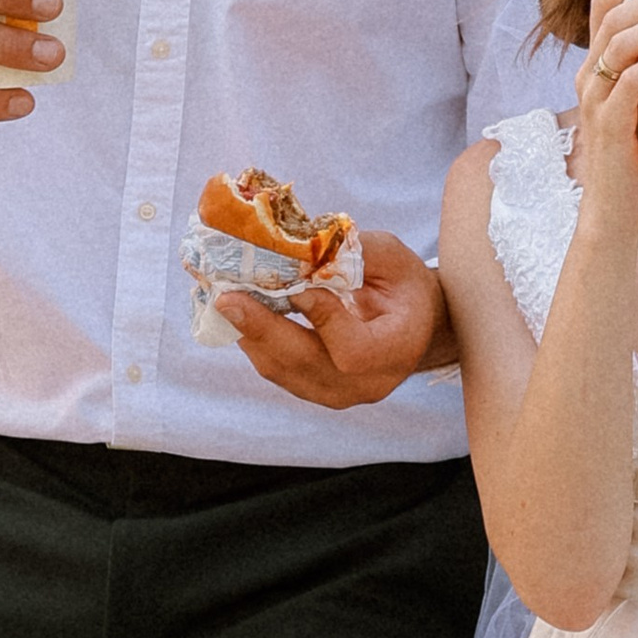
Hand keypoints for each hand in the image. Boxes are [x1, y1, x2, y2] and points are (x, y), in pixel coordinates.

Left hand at [216, 230, 453, 406]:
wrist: (413, 324)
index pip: (353, 351)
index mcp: (397, 350)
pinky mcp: (313, 389)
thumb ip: (355, 252)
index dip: (322, 321)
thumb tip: (303, 243)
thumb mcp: (393, 257)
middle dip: (264, 329)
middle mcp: (368, 383)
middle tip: (228, 299)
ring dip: (250, 333)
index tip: (297, 288)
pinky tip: (236, 312)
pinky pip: (276, 368)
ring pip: (283, 370)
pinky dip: (253, 339)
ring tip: (223, 300)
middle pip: (306, 365)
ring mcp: (338, 394)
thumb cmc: (405, 285)